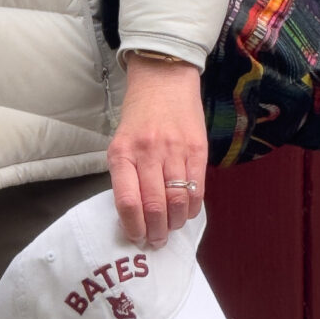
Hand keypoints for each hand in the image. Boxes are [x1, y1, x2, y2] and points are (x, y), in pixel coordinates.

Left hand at [107, 55, 206, 248]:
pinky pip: (197, 189)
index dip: (133, 227)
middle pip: (154, 207)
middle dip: (156, 232)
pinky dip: (192, 208)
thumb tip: (135, 215)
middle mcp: (148, 152)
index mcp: (122, 152)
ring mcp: (174, 150)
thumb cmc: (139, 113)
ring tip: (172, 228)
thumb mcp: (121, 141)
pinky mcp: (198, 149)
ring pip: (178, 202)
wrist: (164, 78)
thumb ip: (127, 174)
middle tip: (156, 240)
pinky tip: (187, 212)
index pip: (127, 201)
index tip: (136, 236)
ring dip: (175, 223)